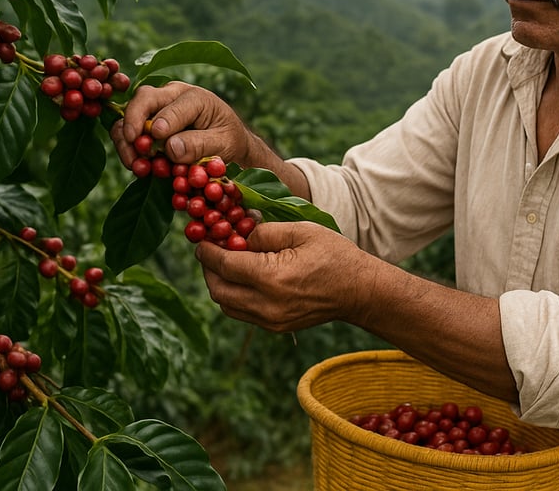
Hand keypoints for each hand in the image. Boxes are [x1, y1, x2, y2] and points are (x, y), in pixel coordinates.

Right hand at [110, 81, 261, 168]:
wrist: (228, 142)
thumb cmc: (229, 139)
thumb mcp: (224, 143)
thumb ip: (199, 144)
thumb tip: (170, 147)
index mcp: (195, 97)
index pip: (171, 107)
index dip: (162, 124)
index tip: (157, 142)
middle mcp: (171, 96)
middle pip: (143, 100)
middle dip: (134, 124)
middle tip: (136, 149)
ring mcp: (156, 108)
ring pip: (128, 116)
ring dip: (126, 142)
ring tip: (136, 166)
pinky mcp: (146, 123)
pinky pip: (126, 132)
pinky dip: (127, 149)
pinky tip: (138, 166)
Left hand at [195, 220, 367, 332]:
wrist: (358, 291)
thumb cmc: (334, 255)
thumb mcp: (301, 231)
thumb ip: (265, 231)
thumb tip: (239, 232)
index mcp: (272, 277)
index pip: (224, 264)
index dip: (207, 250)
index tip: (200, 238)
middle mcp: (266, 304)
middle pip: (218, 289)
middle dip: (208, 268)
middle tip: (209, 249)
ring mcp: (270, 320)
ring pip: (226, 305)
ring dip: (218, 284)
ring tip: (224, 263)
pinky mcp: (274, 327)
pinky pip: (241, 313)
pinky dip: (233, 296)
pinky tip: (242, 278)